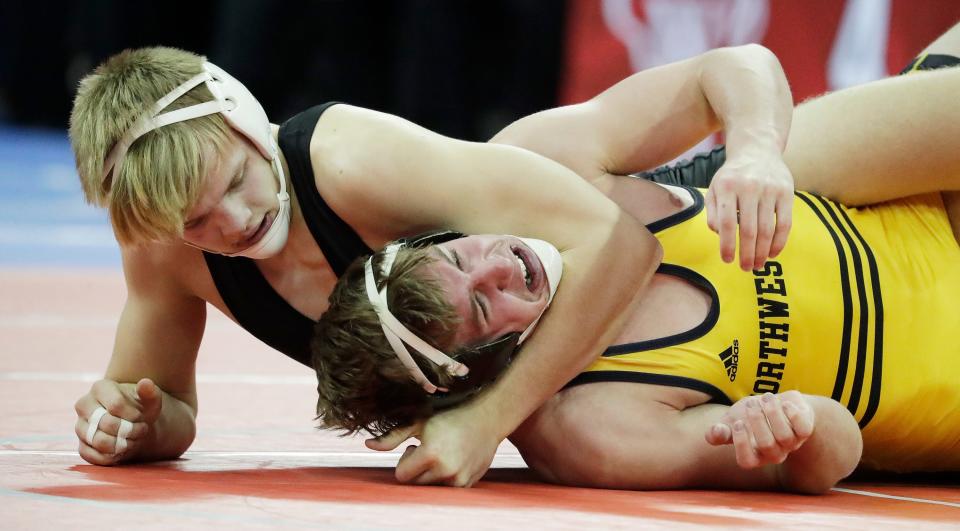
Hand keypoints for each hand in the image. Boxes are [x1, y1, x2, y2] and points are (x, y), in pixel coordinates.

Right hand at [73, 378, 161, 464]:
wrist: (132, 425)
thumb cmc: (140, 409)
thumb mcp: (150, 400)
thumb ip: (150, 391)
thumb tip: (145, 383)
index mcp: (100, 388)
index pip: (116, 405)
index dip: (133, 416)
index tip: (140, 417)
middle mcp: (84, 405)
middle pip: (107, 424)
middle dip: (129, 431)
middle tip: (140, 430)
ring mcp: (80, 426)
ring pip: (99, 441)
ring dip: (122, 445)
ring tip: (132, 439)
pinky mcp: (81, 445)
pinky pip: (93, 456)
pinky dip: (112, 457)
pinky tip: (122, 450)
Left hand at [365, 406, 501, 486]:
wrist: (487, 418)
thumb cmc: (449, 416)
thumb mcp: (419, 421)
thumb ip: (392, 437)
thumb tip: (367, 445)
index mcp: (430, 454)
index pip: (401, 475)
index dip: (405, 460)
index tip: (415, 447)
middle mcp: (445, 470)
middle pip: (415, 483)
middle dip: (418, 469)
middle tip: (431, 449)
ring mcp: (459, 479)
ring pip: (431, 487)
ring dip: (432, 474)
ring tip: (443, 453)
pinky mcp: (468, 484)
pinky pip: (446, 489)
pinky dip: (446, 477)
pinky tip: (455, 458)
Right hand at [704, 391, 813, 468]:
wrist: (778, 404)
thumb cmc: (750, 416)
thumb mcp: (732, 421)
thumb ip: (719, 431)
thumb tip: (715, 431)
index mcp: (754, 455)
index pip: (746, 461)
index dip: (741, 443)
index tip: (738, 422)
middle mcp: (774, 454)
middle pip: (767, 444)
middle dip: (757, 420)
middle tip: (751, 402)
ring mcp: (791, 444)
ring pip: (785, 436)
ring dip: (773, 413)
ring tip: (766, 397)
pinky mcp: (804, 431)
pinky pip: (803, 428)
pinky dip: (793, 414)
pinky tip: (784, 403)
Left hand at [705, 148, 793, 270]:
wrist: (757, 149)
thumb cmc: (732, 176)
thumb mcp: (715, 188)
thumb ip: (712, 212)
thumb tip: (719, 235)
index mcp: (727, 187)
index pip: (727, 222)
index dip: (727, 245)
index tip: (727, 260)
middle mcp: (749, 187)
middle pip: (749, 229)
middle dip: (747, 253)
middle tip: (745, 268)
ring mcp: (770, 189)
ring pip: (768, 229)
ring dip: (763, 251)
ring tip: (758, 265)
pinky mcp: (786, 192)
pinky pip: (785, 223)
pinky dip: (780, 242)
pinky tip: (773, 253)